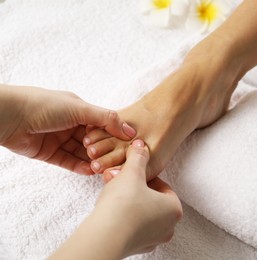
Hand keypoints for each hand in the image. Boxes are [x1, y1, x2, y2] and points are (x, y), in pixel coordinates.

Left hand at [0, 85, 135, 173]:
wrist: (9, 116)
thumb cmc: (44, 106)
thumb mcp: (81, 109)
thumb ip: (106, 119)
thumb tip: (129, 130)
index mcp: (79, 110)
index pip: (102, 124)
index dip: (113, 134)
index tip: (126, 144)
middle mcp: (70, 124)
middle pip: (93, 140)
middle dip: (103, 149)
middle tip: (114, 159)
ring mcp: (59, 139)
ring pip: (81, 153)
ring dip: (92, 160)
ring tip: (102, 168)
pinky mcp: (49, 153)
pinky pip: (68, 161)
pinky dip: (79, 166)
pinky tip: (90, 170)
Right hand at [97, 140, 182, 255]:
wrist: (105, 236)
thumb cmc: (124, 204)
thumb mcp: (132, 173)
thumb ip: (138, 158)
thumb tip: (140, 146)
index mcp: (174, 209)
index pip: (162, 186)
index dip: (146, 177)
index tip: (132, 174)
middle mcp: (168, 227)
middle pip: (152, 200)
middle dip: (136, 189)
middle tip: (121, 182)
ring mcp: (153, 240)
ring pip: (142, 214)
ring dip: (129, 203)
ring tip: (113, 195)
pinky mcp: (136, 248)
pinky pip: (132, 228)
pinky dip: (124, 218)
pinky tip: (110, 211)